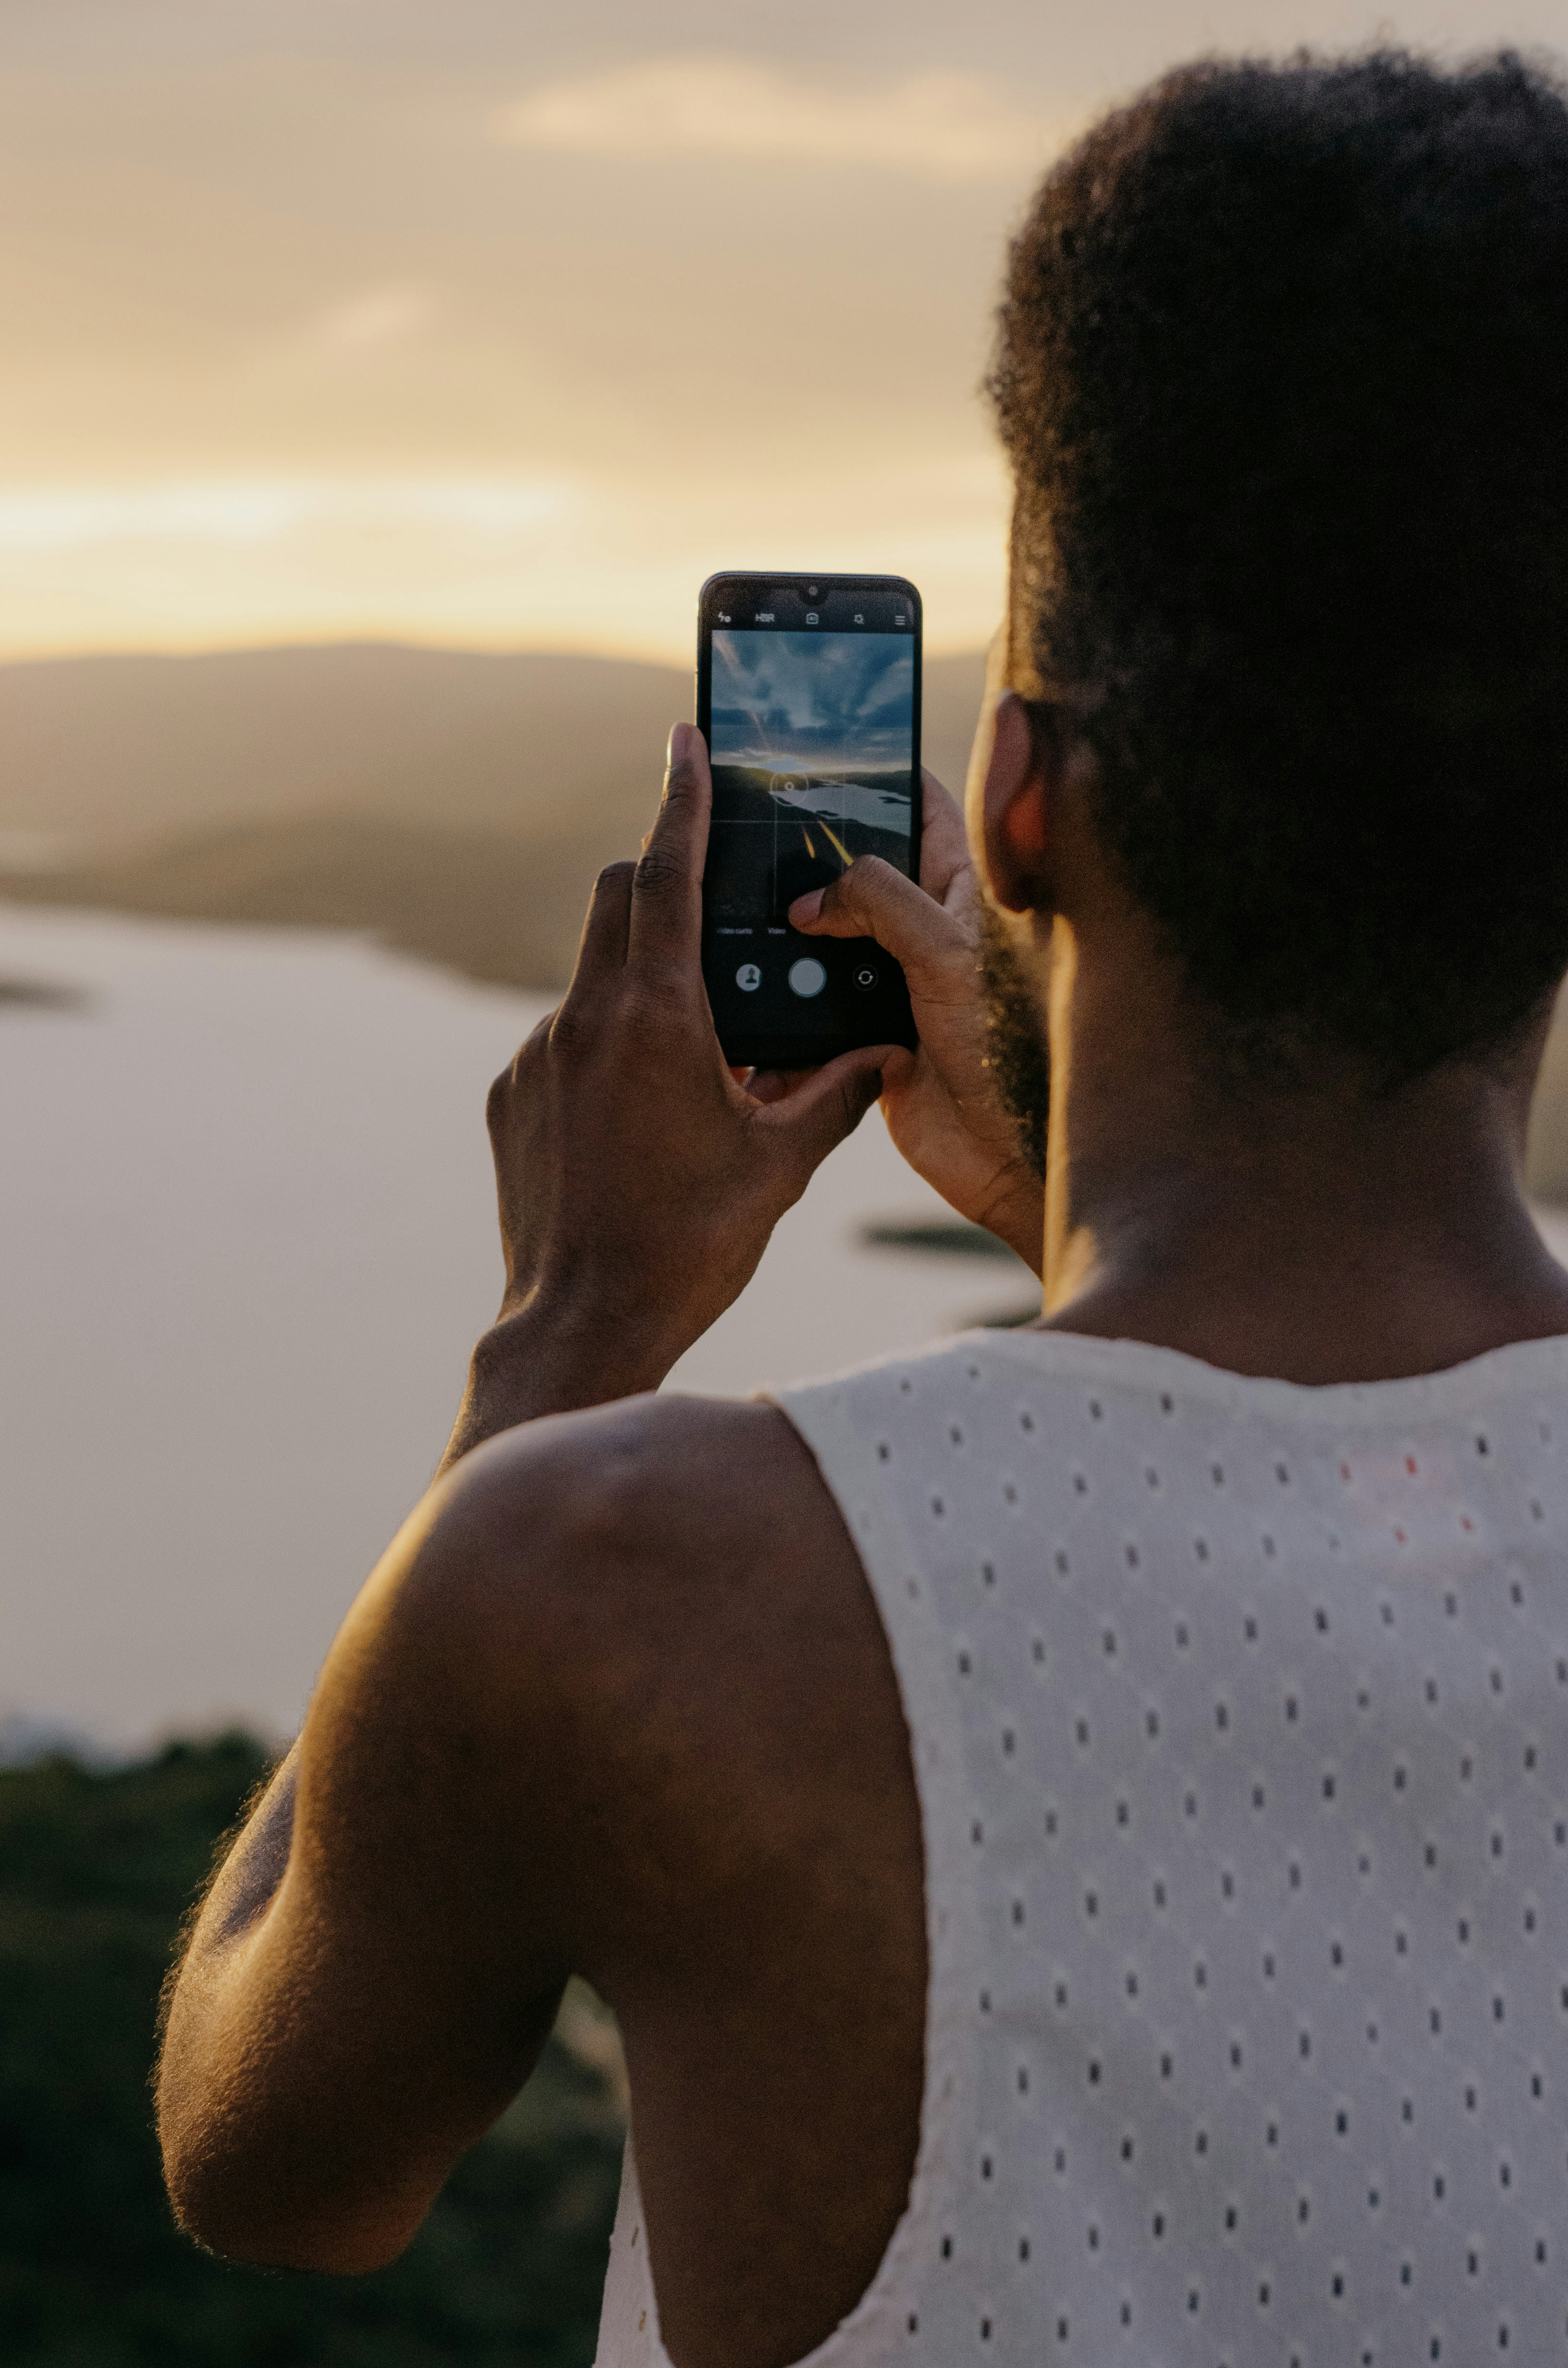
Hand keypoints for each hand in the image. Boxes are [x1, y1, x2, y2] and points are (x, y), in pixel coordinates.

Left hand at [446, 725, 894, 1458]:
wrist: (582, 1321)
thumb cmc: (690, 1246)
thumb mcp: (781, 1166)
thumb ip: (834, 1094)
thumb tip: (882, 1056)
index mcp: (657, 1019)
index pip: (666, 875)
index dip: (682, 800)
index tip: (687, 738)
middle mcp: (584, 1020)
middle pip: (620, 903)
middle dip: (663, 883)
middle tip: (709, 904)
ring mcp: (536, 1057)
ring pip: (592, 978)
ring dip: (642, 988)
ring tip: (692, 1060)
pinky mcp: (509, 1097)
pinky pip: (562, 1042)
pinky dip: (606, 1052)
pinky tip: (638, 1118)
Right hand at [789, 771, 1044, 1274]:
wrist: (1005, 1155)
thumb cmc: (1004, 1048)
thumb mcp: (945, 952)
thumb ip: (879, 902)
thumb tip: (810, 898)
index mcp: (962, 894)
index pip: (926, 811)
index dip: (887, 777)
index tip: (834, 751)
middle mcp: (926, 931)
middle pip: (860, 873)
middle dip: (814, 860)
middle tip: (755, 833)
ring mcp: (894, 983)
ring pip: (828, 941)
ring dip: (791, 940)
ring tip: (738, 911)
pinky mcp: (863, 1035)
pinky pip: (813, 1007)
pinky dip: (784, 1006)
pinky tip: (750, 993)